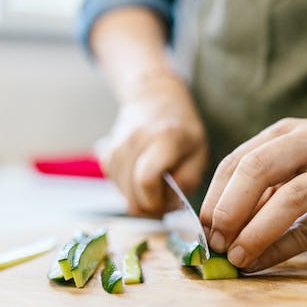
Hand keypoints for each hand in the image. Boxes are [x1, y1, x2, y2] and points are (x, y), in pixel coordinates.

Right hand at [96, 73, 207, 214]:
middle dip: (152, 206)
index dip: (158, 201)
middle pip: (133, 196)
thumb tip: (168, 203)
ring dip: (142, 199)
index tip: (170, 201)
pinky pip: (117, 188)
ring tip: (157, 184)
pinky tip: (143, 176)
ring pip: (124, 196)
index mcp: (163, 138)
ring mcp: (116, 148)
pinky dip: (131, 190)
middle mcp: (134, 141)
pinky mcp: (107, 156)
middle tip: (167, 197)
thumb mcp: (199, 153)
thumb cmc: (182, 130)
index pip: (146, 181)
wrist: (153, 100)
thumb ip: (188, 179)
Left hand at [199, 118, 306, 272]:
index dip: (214, 196)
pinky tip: (259, 262)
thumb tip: (216, 222)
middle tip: (215, 240)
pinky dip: (280, 249)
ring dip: (254, 231)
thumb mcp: (296, 153)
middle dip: (229, 208)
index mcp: (287, 131)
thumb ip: (262, 179)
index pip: (238, 160)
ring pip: (289, 200)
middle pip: (258, 169)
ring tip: (235, 256)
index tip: (202, 226)